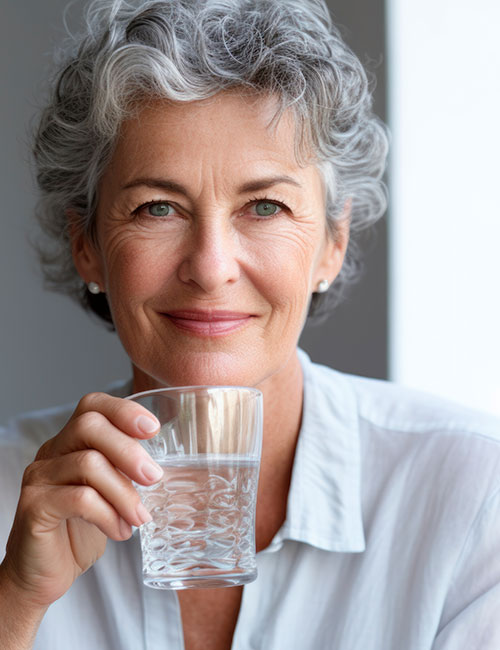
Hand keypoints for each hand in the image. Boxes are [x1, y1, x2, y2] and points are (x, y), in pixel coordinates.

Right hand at [0, 392, 161, 609]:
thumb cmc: (79, 532)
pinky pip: (79, 498)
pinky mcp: (34, 506)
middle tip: (154, 478)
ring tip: (139, 518)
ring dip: (124, 493)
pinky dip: (108, 515)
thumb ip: (125, 471)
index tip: (153, 429)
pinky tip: (120, 532)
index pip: (92, 404)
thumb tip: (161, 466)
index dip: (123, 409)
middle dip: (129, 450)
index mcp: (71, 442)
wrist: (43, 575)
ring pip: (89, 464)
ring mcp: (39, 477)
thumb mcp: (109, 494)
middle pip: (90, 426)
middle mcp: (51, 452)